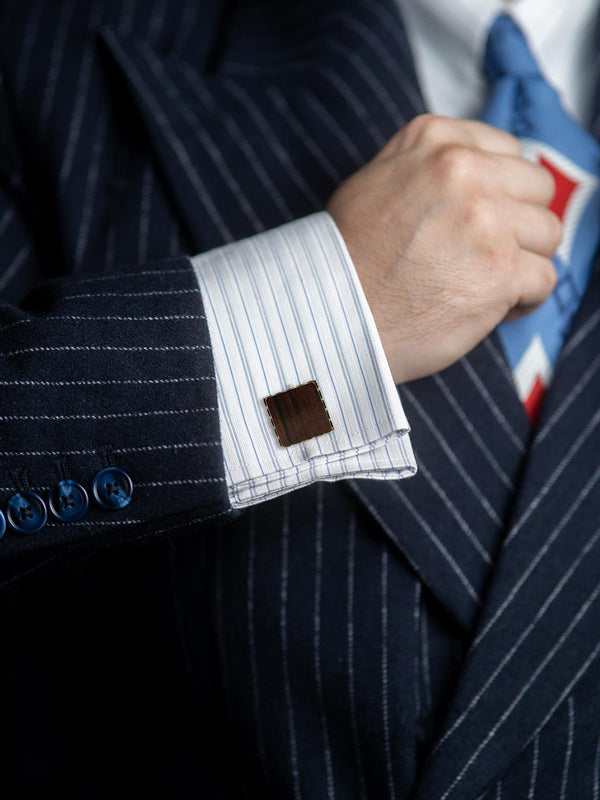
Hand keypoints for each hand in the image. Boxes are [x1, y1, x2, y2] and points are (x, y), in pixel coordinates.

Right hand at [326, 114, 560, 383]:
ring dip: (525, 261)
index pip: (507, 152)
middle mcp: (462, 171)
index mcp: (433, 142)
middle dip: (520, 224)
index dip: (502, 192)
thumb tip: (473, 170)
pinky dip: (525, 299)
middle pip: (537, 190)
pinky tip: (496, 308)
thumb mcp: (372, 181)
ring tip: (489, 282)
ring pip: (548, 234)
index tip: (485, 219)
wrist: (332, 314)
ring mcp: (485, 221)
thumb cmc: (347, 258)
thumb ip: (424, 166)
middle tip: (489, 254)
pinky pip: (544, 279)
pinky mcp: (499, 271)